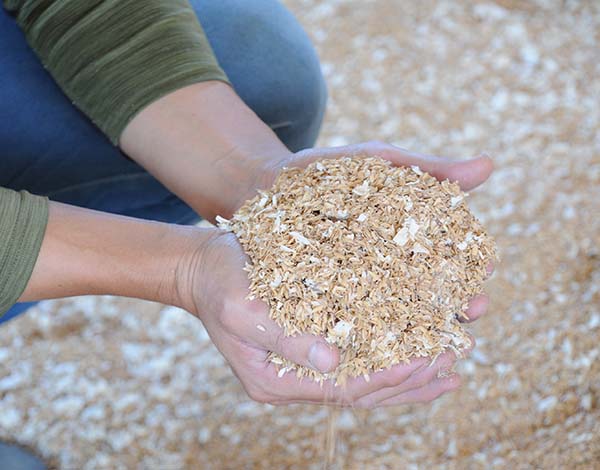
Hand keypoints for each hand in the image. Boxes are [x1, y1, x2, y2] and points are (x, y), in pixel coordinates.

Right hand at [176, 143, 493, 406]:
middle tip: (455, 361)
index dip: (390, 376)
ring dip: (409, 371)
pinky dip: (390, 353)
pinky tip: (417, 346)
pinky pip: (359, 356)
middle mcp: (295, 379)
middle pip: (364, 390)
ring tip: (451, 364)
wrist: (203, 268)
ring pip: (367, 378)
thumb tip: (332, 362)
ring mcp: (304, 365)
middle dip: (411, 377)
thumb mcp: (243, 308)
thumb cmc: (219, 282)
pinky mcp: (311, 344)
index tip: (430, 358)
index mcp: (277, 381)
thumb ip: (285, 338)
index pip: (346, 388)